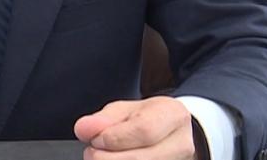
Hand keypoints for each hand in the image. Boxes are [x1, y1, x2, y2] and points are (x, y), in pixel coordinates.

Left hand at [74, 96, 195, 159]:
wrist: (170, 134)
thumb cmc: (147, 120)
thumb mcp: (126, 111)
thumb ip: (103, 119)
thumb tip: (83, 128)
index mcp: (174, 115)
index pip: (143, 130)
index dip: (114, 138)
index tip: (95, 139)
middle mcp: (182, 143)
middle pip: (142, 158)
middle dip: (108, 157)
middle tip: (92, 152)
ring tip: (101, 156)